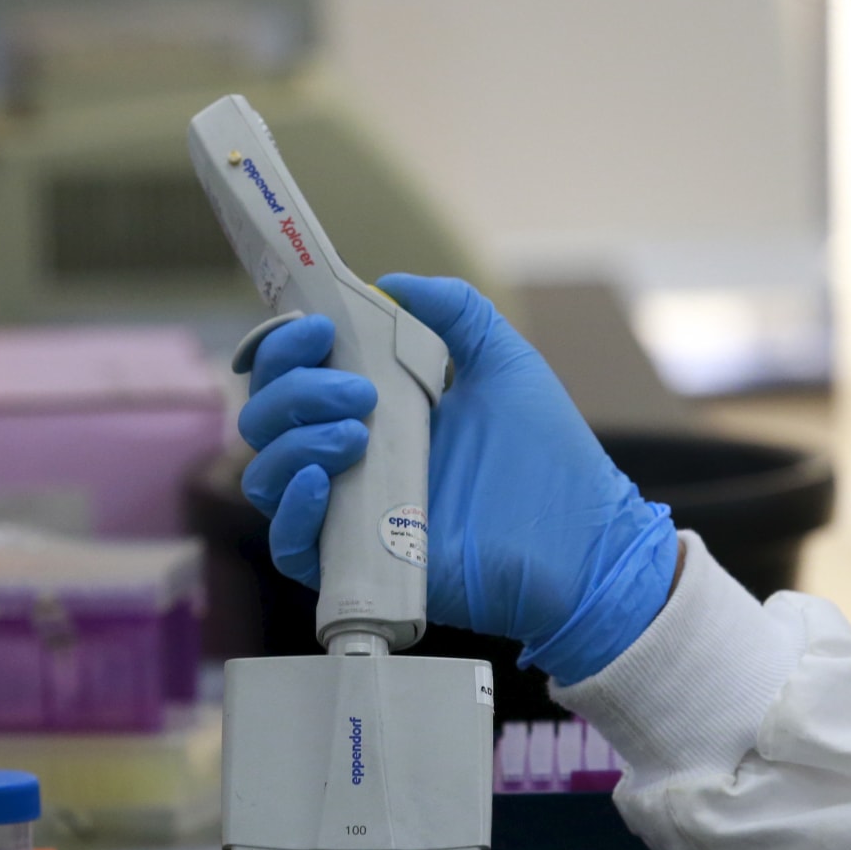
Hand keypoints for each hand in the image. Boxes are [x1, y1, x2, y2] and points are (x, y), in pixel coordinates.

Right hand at [237, 275, 676, 684]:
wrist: (583, 543)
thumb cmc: (550, 460)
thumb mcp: (505, 365)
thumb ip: (457, 313)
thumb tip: (393, 282)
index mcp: (373, 410)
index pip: (292, 375)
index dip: (286, 347)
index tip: (322, 329)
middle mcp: (349, 460)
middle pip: (266, 421)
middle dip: (293, 389)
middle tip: (358, 390)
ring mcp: (350, 515)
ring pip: (266, 477)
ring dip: (293, 442)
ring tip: (355, 434)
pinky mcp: (358, 567)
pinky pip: (289, 546)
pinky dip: (292, 509)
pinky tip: (322, 481)